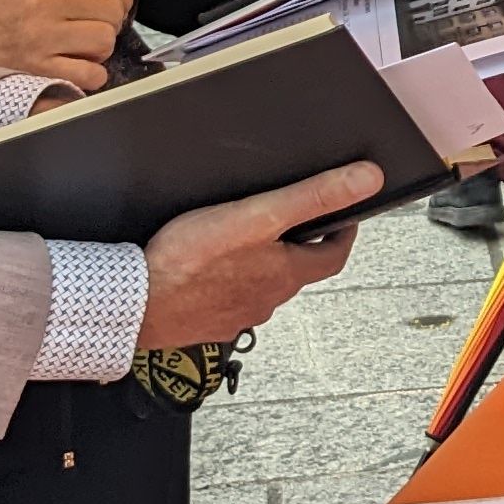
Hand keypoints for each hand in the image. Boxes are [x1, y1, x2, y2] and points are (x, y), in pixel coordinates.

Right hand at [0, 0, 138, 92]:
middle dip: (111, 22)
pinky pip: (91, 73)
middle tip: (92, 28)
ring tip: (81, 48)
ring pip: (105, 40)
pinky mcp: (40, 70)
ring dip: (101, 49)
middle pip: (112, 9)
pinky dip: (92, 74)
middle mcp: (45, 5)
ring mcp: (42, 39)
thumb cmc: (1, 14)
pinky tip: (76, 67)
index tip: (111, 3)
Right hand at [140, 164, 382, 342]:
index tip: (345, 218)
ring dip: (261, 266)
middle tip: (290, 221)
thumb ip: (312, 197)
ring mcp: (237, 315)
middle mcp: (268, 300)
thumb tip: (367, 180)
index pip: (333, 255)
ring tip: (243, 241)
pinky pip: (226, 301)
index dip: (343, 232)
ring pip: (261, 287)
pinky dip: (226, 284)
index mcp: (286, 274)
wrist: (136, 303)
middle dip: (298, 245)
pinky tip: (208, 271)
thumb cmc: (191, 261)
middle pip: (296, 271)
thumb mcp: (258, 216)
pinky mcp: (206, 323)